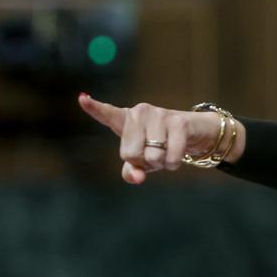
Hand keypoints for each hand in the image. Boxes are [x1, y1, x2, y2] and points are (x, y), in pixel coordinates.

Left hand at [77, 93, 231, 183]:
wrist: (193, 132)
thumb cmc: (160, 145)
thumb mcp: (142, 160)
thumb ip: (131, 171)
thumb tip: (137, 178)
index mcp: (126, 119)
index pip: (108, 114)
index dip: (95, 108)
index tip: (82, 99)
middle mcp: (140, 112)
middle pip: (131, 154)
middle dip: (144, 162)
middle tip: (153, 152)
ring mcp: (159, 115)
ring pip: (153, 157)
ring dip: (161, 162)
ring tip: (166, 150)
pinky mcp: (178, 123)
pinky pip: (171, 157)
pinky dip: (173, 164)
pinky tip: (177, 153)